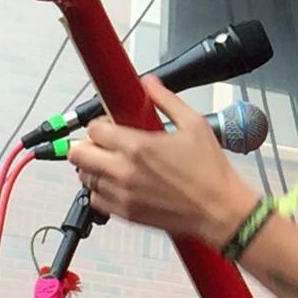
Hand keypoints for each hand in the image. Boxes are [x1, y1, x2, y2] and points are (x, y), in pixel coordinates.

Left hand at [68, 76, 258, 247]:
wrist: (219, 209)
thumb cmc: (210, 171)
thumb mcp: (194, 124)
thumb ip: (166, 99)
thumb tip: (150, 84)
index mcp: (139, 146)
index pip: (94, 128)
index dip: (101, 122)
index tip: (111, 124)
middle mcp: (124, 171)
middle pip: (78, 154)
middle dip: (88, 144)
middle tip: (103, 142)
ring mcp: (122, 194)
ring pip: (84, 177)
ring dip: (94, 167)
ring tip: (113, 162)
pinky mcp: (126, 214)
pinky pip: (95, 200)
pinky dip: (100, 190)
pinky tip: (118, 182)